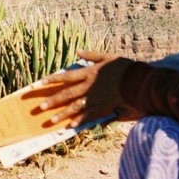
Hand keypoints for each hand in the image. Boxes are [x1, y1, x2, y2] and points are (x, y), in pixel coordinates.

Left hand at [18, 50, 141, 129]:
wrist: (139, 80)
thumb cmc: (124, 67)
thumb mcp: (107, 57)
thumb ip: (92, 56)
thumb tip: (79, 53)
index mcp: (89, 73)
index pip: (65, 77)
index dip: (51, 80)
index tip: (38, 84)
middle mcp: (89, 86)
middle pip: (67, 94)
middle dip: (52, 101)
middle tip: (39, 107)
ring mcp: (96, 98)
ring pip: (76, 107)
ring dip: (63, 114)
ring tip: (51, 121)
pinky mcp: (104, 107)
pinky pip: (90, 115)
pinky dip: (80, 120)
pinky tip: (71, 126)